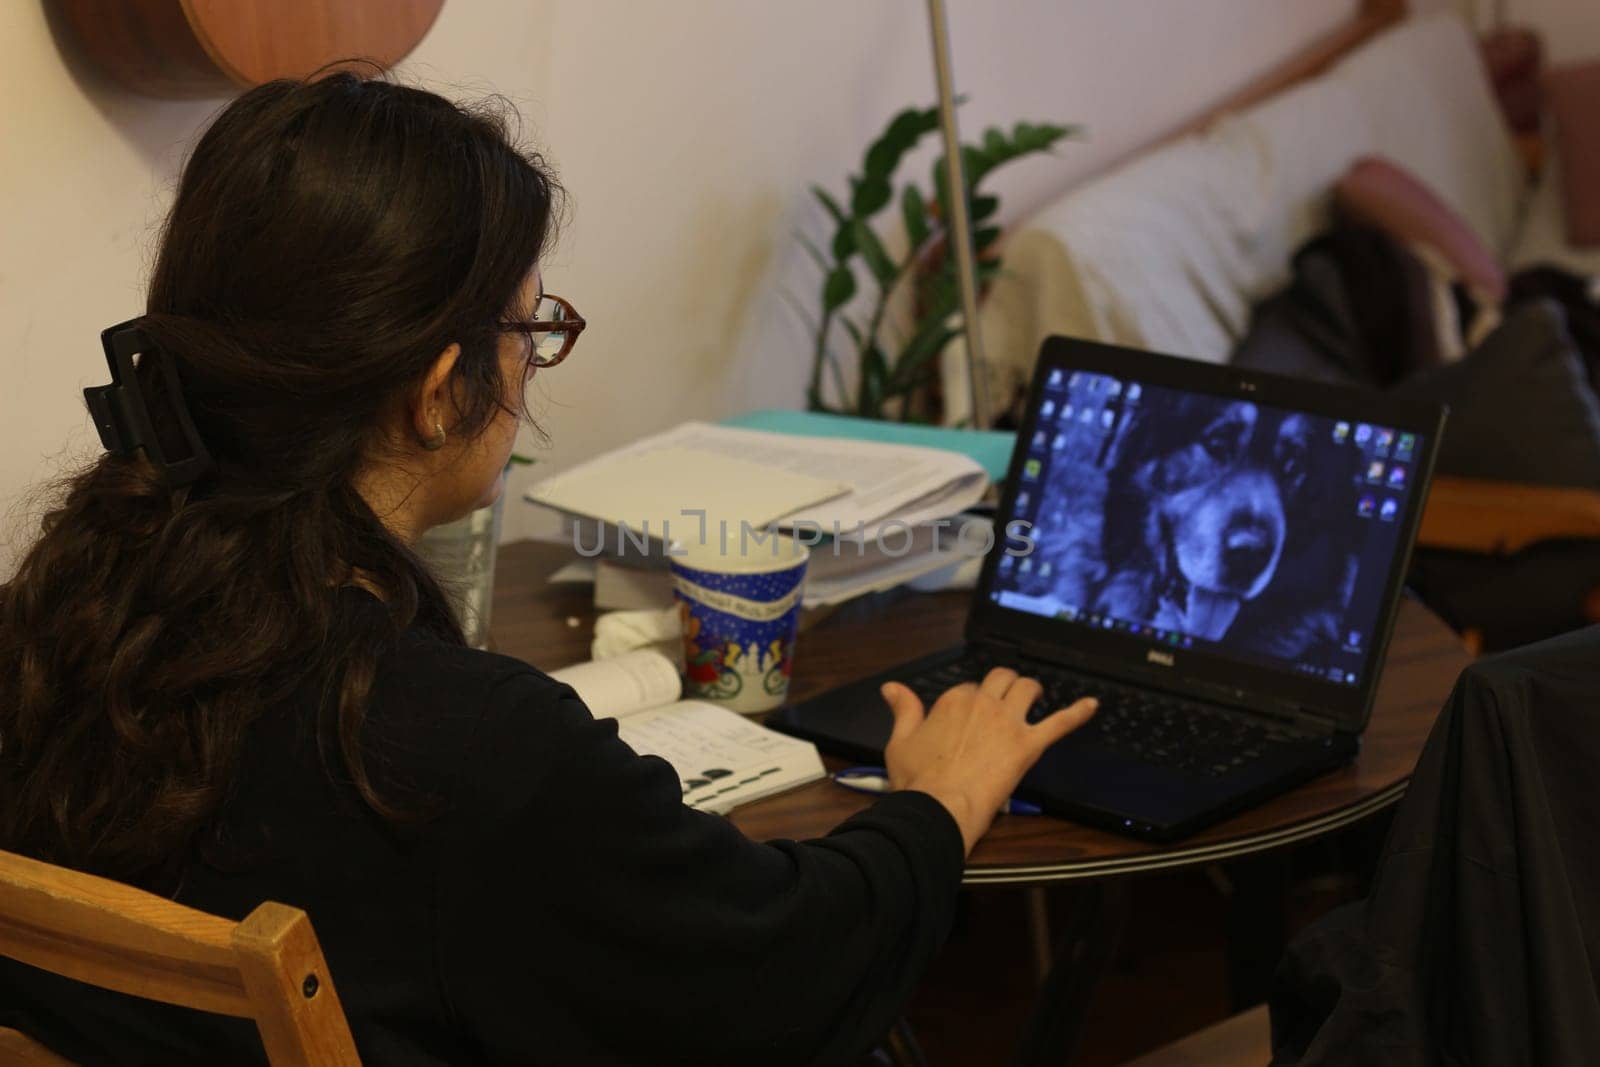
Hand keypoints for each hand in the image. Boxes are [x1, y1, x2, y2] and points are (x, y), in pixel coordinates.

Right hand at [880, 668, 1096, 855]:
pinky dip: (1077, 712)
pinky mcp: (1028, 745)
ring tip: (1034, 697)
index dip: (970, 702)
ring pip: (1027, 688)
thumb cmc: (917, 781)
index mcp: (953, 700)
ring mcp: (1008, 722)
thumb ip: (903, 710)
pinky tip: (1092, 705)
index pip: (968, 689)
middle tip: (1006, 699)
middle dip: (1004, 685)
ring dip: (1031, 689)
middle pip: (1000, 679)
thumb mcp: (900, 741)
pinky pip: (1058, 723)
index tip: (969, 720)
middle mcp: (982, 703)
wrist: (937, 809)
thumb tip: (892, 687)